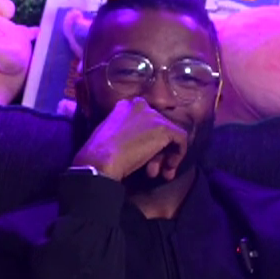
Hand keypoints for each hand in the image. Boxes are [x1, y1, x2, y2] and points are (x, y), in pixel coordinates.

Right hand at [74, 97, 188, 181]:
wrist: (100, 160)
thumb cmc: (98, 154)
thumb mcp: (109, 136)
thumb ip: (124, 132)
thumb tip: (137, 144)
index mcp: (124, 106)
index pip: (145, 120)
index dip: (147, 139)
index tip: (144, 156)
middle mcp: (140, 105)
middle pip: (158, 127)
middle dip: (158, 150)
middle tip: (153, 169)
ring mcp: (152, 115)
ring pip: (169, 134)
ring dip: (165, 156)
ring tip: (157, 173)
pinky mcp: (163, 127)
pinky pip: (181, 139)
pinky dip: (178, 154)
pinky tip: (169, 168)